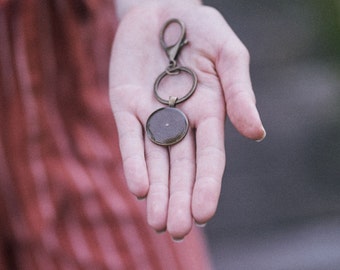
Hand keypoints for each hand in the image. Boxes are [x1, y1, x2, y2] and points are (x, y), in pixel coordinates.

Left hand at [109, 2, 264, 239]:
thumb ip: (240, 91)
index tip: (203, 213)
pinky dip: (133, 161)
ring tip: (156, 223)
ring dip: (156, 191)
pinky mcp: (125, 105)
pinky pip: (129, 138)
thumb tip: (256, 134)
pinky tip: (138, 187)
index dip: (207, 185)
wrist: (161, 9)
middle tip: (175, 231)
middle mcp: (180, 120)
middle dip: (178, 199)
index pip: (209, 156)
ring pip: (154, 160)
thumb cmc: (200, 28)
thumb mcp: (228, 53)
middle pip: (180, 167)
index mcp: (208, 112)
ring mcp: (151, 115)